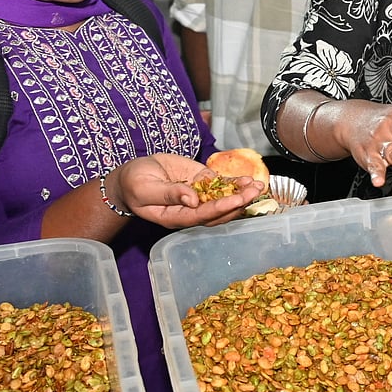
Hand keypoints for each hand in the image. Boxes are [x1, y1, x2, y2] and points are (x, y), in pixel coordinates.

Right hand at [110, 154, 263, 228]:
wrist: (133, 175)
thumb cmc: (133, 184)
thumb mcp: (144, 188)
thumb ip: (168, 193)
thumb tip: (192, 198)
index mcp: (175, 217)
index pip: (202, 216)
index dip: (220, 209)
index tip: (237, 201)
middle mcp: (191, 210)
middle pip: (219, 212)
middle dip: (238, 202)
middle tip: (254, 192)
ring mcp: (198, 197)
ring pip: (224, 199)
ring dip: (242, 194)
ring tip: (259, 186)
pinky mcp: (202, 183)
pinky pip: (221, 186)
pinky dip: (236, 184)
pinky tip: (250, 180)